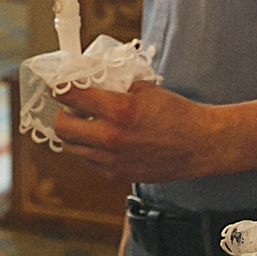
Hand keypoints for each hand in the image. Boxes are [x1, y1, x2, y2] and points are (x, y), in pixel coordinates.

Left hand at [51, 83, 256, 183]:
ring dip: (73, 133)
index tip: (57, 85)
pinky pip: (88, 161)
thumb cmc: (176, 114)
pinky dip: (89, 149)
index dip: (59, 88)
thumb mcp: (145, 89)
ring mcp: (112, 160)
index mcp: (119, 110)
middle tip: (69, 108)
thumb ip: (115, 86)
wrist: (199, 145)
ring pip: (71, 148)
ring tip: (86, 123)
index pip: (71, 96)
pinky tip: (102, 140)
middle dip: (61, 115)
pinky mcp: (116, 175)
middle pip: (62, 128)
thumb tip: (90, 80)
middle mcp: (111, 138)